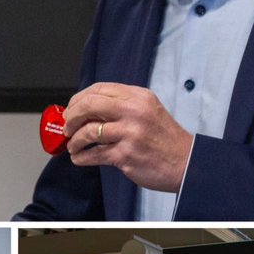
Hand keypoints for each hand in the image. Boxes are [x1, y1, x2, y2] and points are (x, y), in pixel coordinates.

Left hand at [62, 82, 192, 191]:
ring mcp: (130, 133)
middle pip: (89, 105)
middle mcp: (134, 111)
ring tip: (73, 146)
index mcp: (138, 96)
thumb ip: (122, 106)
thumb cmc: (164, 139)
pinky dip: (81, 157)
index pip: (99, 89)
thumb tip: (86, 110)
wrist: (186, 163)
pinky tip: (79, 158)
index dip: (78, 99)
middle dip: (71, 117)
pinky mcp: (126, 155)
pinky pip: (94, 154)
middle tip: (67, 127)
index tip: (71, 110)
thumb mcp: (148, 110)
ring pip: (88, 131)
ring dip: (74, 141)